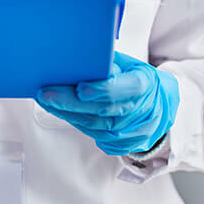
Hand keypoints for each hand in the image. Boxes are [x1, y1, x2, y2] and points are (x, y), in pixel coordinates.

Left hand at [35, 51, 179, 155]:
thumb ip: (106, 63)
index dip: (103, 90)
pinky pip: (95, 135)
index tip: (80, 88)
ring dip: (67, 113)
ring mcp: (132, 131)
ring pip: (95, 126)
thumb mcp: (127, 63)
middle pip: (103, 110)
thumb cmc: (134, 78)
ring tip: (46, 101)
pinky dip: (75, 122)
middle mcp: (140, 111)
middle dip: (71, 103)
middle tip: (46, 94)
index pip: (124, 89)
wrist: (157, 105)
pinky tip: (59, 112)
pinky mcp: (123, 144)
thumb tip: (75, 59)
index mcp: (143, 84)